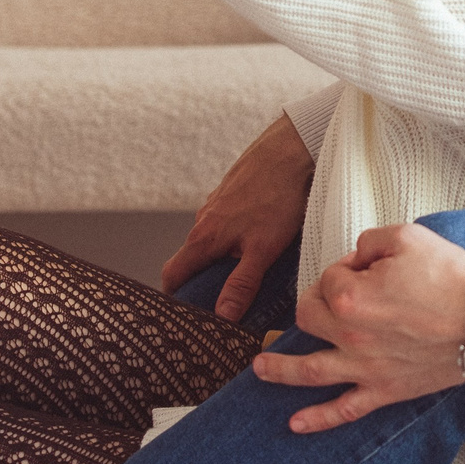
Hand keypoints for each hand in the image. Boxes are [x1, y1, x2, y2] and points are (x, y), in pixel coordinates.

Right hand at [161, 113, 314, 321]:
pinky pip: (227, 222)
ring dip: (221, 258)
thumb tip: (222, 315)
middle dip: (202, 281)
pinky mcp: (234, 192)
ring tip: (245, 274)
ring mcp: (217, 203)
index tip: (182, 315)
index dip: (173, 298)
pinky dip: (234, 236)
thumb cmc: (278, 197)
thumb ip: (241, 284)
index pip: (172, 275)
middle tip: (219, 302)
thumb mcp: (262, 250)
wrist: (291, 148)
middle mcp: (204, 219)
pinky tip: (258, 240)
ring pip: (212, 239)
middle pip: (192, 259)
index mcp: (203, 238)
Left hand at [251, 222, 464, 432]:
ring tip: (259, 368)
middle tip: (330, 298)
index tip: (365, 267)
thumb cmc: (451, 277)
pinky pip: (344, 410)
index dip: (345, 268)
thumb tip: (354, 258)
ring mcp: (364, 367)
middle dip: (314, 303)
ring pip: (309, 371)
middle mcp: (350, 335)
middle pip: (309, 318)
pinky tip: (295, 424)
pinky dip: (317, 420)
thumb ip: (369, 241)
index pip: (328, 277)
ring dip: (280, 370)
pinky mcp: (383, 391)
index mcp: (351, 296)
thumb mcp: (408, 236)